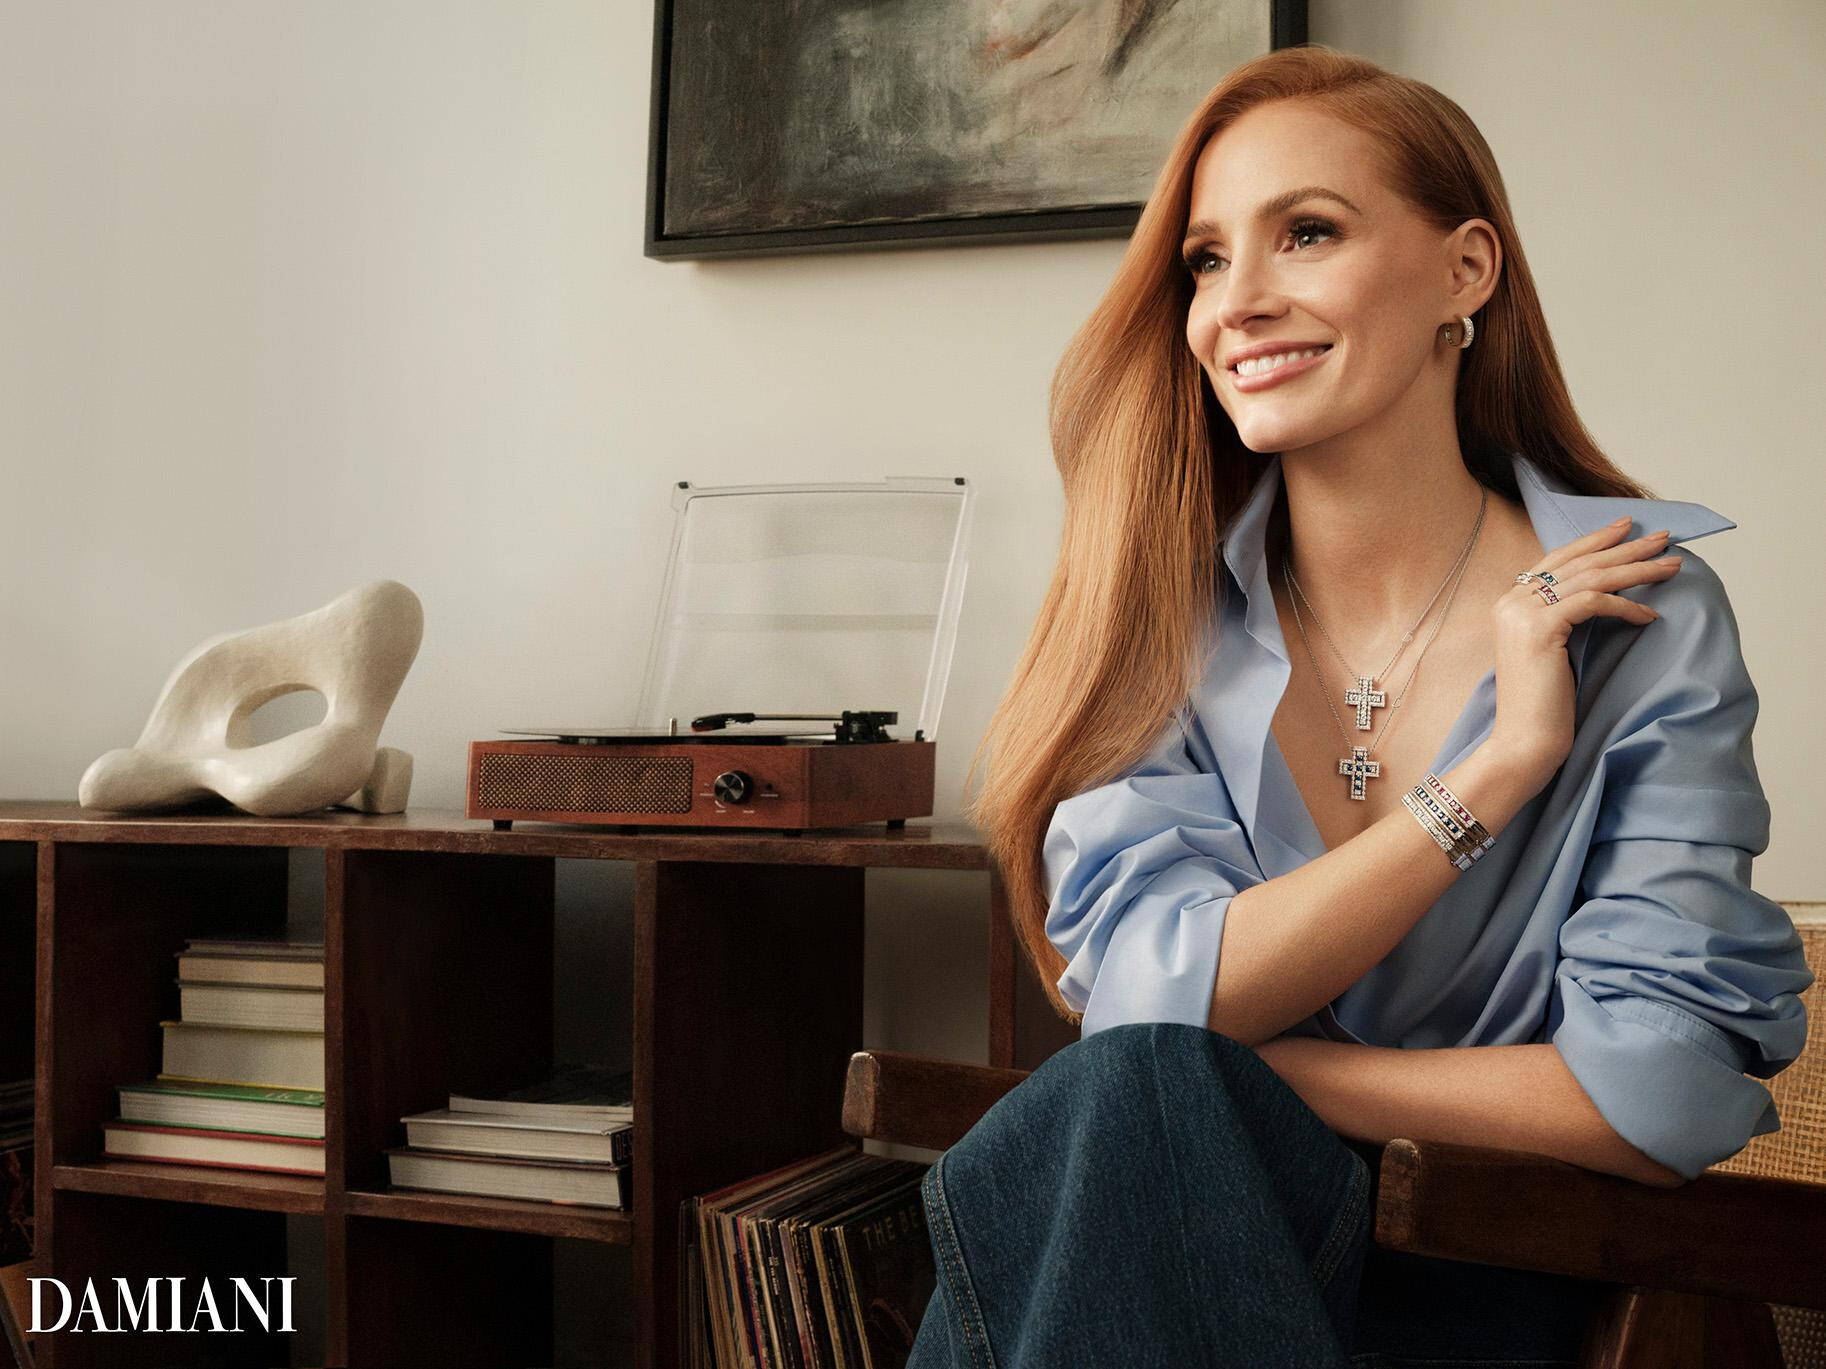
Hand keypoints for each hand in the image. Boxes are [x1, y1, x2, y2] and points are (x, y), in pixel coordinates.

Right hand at [1485, 517, 1681, 786]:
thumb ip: (1560, 620)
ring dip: (1637, 569)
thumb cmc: (1542, 706)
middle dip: (1624, 547)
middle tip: (1663, 537)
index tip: (1627, 528)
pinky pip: (1593, 603)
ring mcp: (1522, 614)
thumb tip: (1597, 597)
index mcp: (1509, 604)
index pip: (1557, 559)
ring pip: (1590, 578)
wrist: (1522, 741)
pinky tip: (1650, 614)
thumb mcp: (1551, 652)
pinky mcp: (1540, 630)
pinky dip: (1626, 605)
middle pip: (1578, 562)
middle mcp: (1511, 602)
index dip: (1594, 541)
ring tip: (1672, 564)